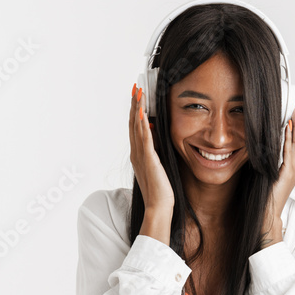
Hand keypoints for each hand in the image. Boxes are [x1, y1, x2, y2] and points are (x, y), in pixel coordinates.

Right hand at [129, 83, 173, 211]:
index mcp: (138, 154)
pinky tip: (144, 111)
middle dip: (135, 104)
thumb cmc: (161, 190)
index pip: (135, 128)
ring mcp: (141, 155)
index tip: (137, 97)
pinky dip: (143, 123)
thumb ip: (156, 151)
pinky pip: (145, 137)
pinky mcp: (149, 159)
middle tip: (135, 87)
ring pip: (137, 126)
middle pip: (133, 123)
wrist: (158, 206)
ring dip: (138, 108)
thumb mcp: (158, 166)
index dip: (136, 111)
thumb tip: (158, 134)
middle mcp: (136, 152)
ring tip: (138, 92)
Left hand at [261, 100, 294, 247]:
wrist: (269, 212)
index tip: (293, 111)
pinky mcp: (289, 172)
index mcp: (293, 165)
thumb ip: (269, 159)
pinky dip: (290, 137)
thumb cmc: (266, 195)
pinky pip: (291, 150)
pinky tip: (287, 127)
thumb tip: (261, 144)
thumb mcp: (267, 172)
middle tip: (294, 105)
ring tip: (292, 111)